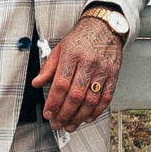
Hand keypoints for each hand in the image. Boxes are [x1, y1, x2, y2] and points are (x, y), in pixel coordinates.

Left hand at [34, 13, 126, 130]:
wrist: (105, 26)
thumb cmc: (82, 37)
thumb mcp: (60, 48)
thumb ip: (48, 67)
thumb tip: (37, 83)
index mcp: (72, 55)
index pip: (61, 84)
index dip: (54, 102)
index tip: (48, 113)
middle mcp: (89, 63)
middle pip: (76, 95)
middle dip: (64, 114)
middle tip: (57, 124)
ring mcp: (103, 70)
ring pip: (91, 100)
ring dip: (79, 116)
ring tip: (70, 125)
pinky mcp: (113, 74)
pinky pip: (106, 97)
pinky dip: (97, 111)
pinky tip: (88, 117)